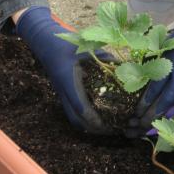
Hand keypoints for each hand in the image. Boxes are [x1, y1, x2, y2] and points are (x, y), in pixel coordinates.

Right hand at [15, 6, 110, 134]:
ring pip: (74, 119)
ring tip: (109, 129)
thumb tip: (126, 67)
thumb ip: (106, 58)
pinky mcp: (62, 96)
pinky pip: (72, 114)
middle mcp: (63, 91)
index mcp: (69, 80)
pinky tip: (99, 122)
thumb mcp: (88, 48)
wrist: (48, 44)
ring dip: (90, 128)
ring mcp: (61, 95)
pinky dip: (85, 122)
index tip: (109, 123)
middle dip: (96, 128)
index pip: (80, 106)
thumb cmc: (69, 44)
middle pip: (77, 119)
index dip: (95, 118)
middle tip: (114, 130)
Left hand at [126, 0, 173, 135]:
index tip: (136, 114)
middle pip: (165, 100)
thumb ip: (158, 59)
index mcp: (168, 66)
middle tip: (144, 126)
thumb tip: (144, 70)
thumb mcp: (168, 44)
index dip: (143, 104)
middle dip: (153, 115)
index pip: (153, 89)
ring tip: (170, 128)